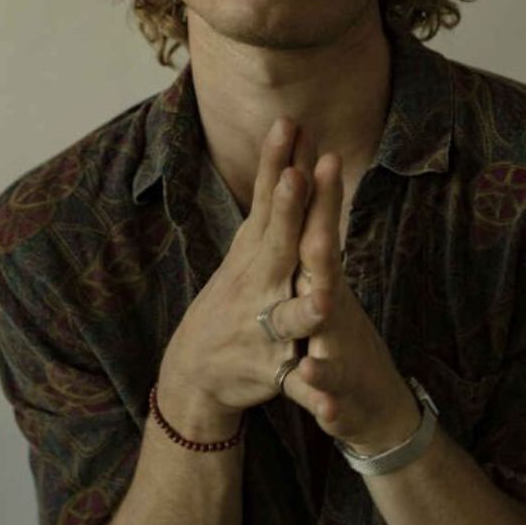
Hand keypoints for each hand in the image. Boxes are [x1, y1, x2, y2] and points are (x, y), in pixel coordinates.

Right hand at [157, 118, 326, 439]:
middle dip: (286, 212)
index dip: (277, 164)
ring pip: (288, 318)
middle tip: (296, 176)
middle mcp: (259, 284)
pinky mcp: (274, 370)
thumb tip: (291, 126)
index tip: (288, 126)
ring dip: (304, 310)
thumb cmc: (238, 289)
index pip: (268, 200)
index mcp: (259, 251)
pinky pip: (299, 384)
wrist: (196, 368)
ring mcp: (263, 328)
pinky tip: (329, 398)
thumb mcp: (252, 238)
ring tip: (324, 300)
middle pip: (276, 245)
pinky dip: (314, 392)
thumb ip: (275, 185)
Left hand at [283, 152, 421, 453]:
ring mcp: (341, 352)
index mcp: (323, 280)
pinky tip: (323, 406)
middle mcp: (335, 310)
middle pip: (326, 270)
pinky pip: (331, 399)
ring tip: (320, 303)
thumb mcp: (324, 280)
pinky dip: (326, 399)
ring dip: (323, 321)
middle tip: (313, 207)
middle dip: (321, 241)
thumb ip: (315, 232)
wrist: (373, 403)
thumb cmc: (337, 331)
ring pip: (330, 335)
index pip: (318, 230)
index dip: (318, 193)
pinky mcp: (340, 397)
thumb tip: (305, 176)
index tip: (317, 152)